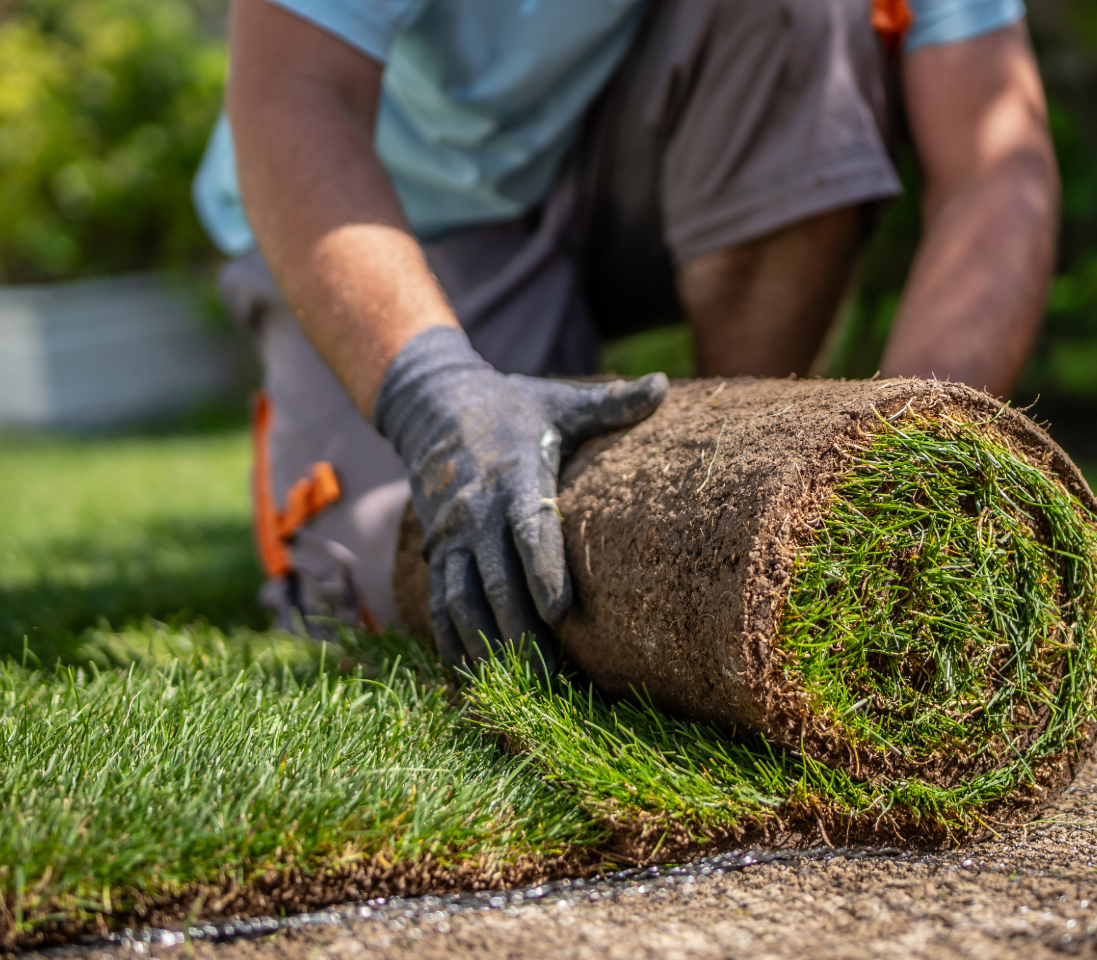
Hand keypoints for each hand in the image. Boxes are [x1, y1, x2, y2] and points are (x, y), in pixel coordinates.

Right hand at [374, 327, 667, 669]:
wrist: (433, 407)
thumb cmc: (511, 408)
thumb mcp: (558, 402)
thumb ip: (609, 405)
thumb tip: (663, 383)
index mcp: (512, 477)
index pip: (527, 528)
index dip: (541, 570)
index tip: (558, 610)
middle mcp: (476, 513)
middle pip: (495, 580)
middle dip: (518, 631)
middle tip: (547, 678)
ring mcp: (451, 537)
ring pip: (462, 600)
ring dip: (486, 647)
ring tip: (515, 689)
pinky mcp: (435, 552)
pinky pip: (439, 604)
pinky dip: (452, 643)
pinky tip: (471, 679)